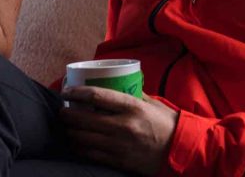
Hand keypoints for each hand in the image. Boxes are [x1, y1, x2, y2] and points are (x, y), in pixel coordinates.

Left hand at [59, 86, 177, 175]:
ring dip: (71, 132)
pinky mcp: (120, 161)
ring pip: (84, 138)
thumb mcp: (151, 103)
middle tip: (62, 111)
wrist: (182, 150)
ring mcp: (120, 145)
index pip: (96, 96)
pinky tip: (76, 143)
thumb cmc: (166, 123)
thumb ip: (132, 94)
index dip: (77, 93)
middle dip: (68, 115)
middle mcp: (124, 126)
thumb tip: (114, 83)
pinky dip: (80, 148)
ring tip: (67, 127)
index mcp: (132, 107)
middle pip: (84, 119)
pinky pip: (92, 155)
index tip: (66, 92)